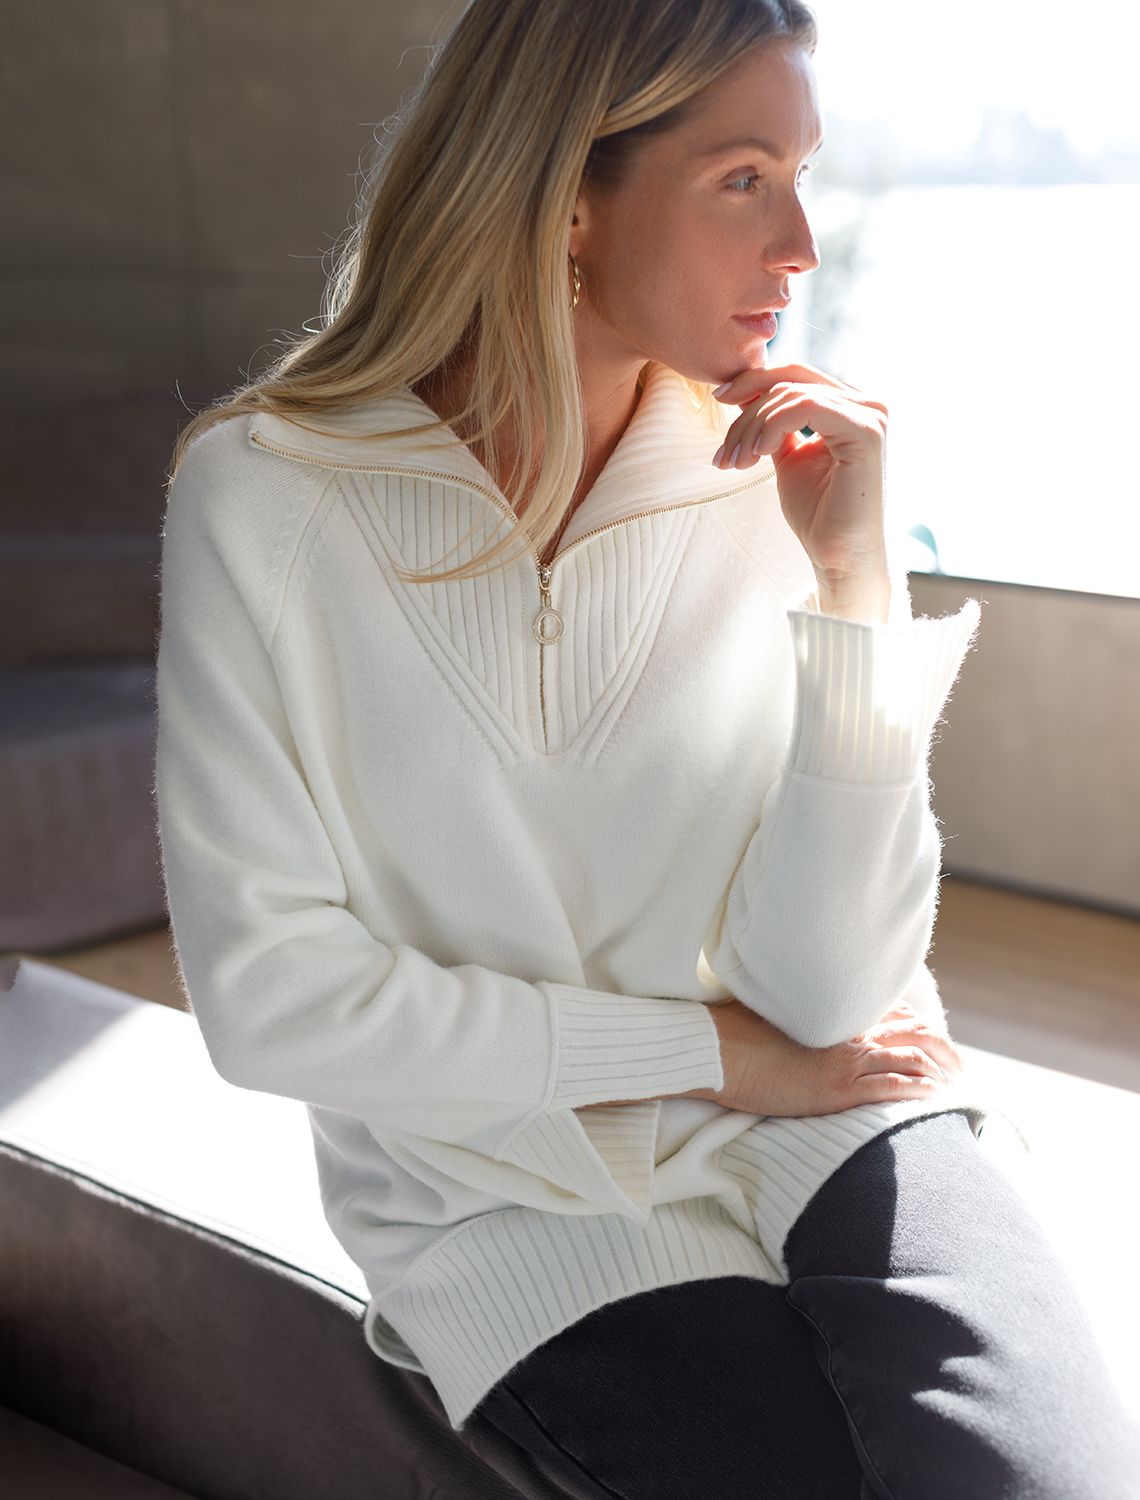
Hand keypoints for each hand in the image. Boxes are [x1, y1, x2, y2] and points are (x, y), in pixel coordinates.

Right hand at [697, 996, 964, 1118]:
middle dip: (942, 1048)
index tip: (932, 1038)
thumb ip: (798, 1016)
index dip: (918, 1026)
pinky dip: (918, 1091)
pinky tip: (933, 1097)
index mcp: (833, 1013)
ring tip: (954, 1085)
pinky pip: (892, 1087)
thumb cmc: (733, 1033)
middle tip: (958, 1065)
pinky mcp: (838, 1088)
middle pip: (913, 1032)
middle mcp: (847, 1031)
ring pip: (912, 1058)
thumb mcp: (772, 1015)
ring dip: (939, 1071)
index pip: (891, 1014)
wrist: (716, 1048)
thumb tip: (799, 1021)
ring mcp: (845, 1059)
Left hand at [710, 362, 889, 585]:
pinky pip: (806, 408)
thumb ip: (775, 425)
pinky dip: (772, 426)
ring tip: (737, 462)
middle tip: (725, 452)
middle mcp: (868, 405)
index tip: (719, 400)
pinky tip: (759, 454)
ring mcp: (871, 416)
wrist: (838, 557)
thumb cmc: (817, 515)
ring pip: (792, 395)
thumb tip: (745, 393)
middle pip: (791, 380)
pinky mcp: (867, 432)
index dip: (753, 381)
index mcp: (851, 407)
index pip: (796, 375)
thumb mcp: (788, 458)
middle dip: (747, 410)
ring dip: (753, 427)